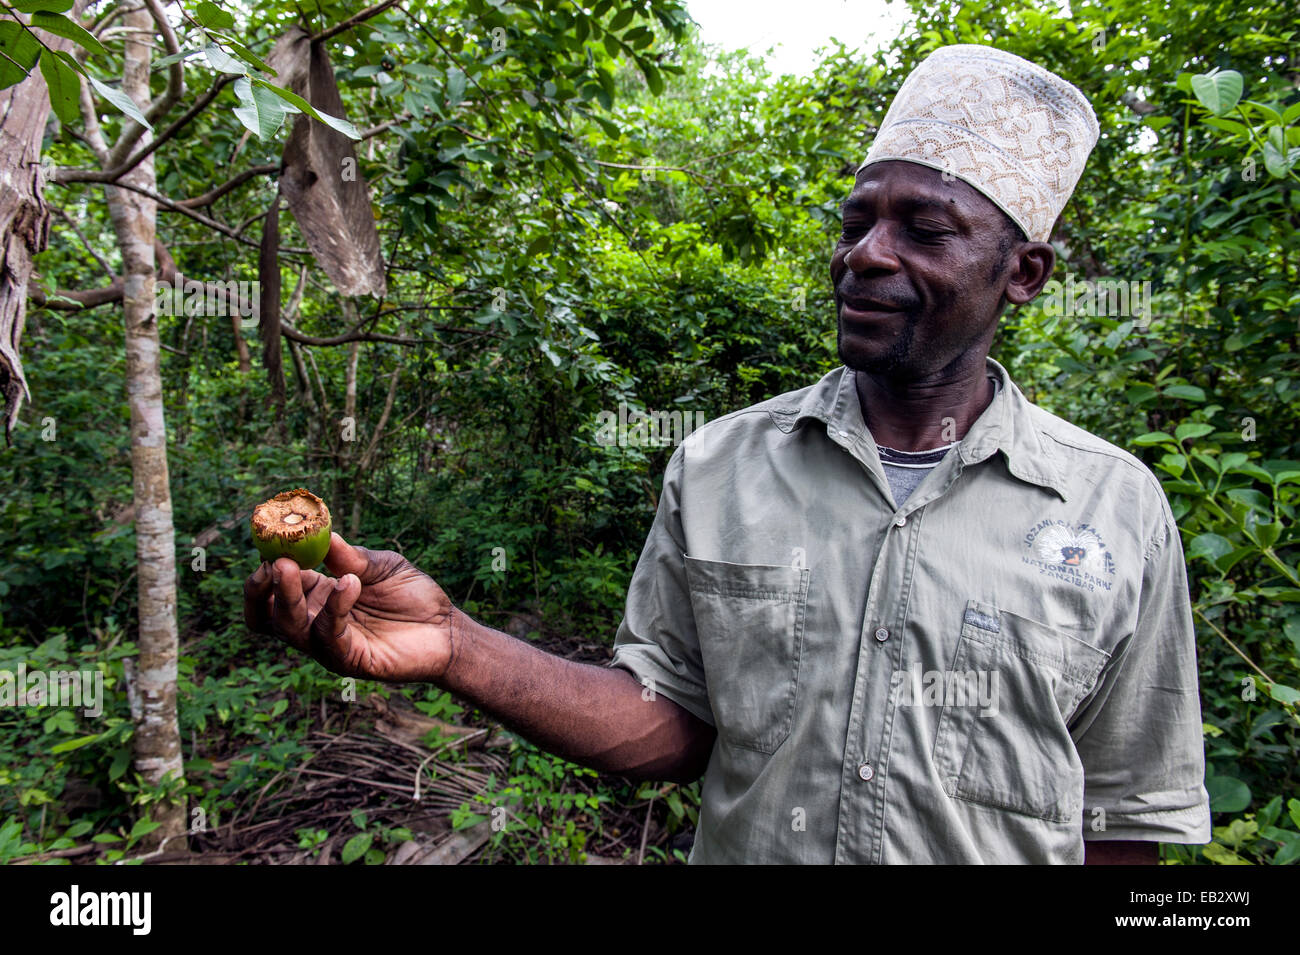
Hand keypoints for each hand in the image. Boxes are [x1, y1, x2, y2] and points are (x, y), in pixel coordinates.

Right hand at [243, 532, 453, 682]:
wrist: (447, 628)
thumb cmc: (413, 595)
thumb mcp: (383, 565)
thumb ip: (353, 556)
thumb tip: (324, 537)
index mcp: (316, 594)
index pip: (273, 587)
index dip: (265, 568)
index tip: (270, 542)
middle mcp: (314, 621)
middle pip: (266, 614)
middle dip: (260, 589)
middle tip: (272, 563)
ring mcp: (328, 644)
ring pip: (289, 628)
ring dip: (288, 596)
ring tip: (291, 566)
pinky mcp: (349, 660)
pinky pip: (329, 637)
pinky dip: (334, 606)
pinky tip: (350, 582)